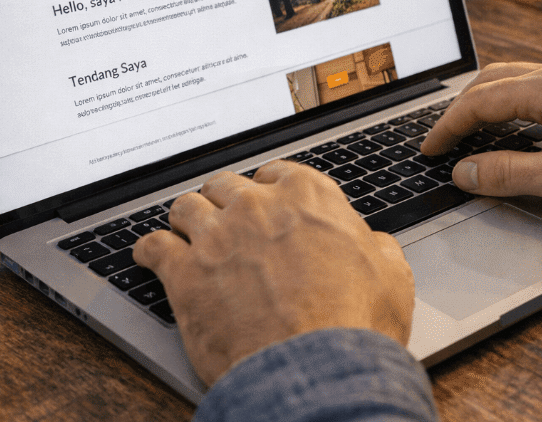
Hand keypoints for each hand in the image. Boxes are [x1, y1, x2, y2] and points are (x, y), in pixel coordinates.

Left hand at [132, 161, 413, 386]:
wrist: (314, 370)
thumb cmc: (353, 326)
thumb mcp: (391, 278)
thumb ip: (378, 250)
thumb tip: (374, 246)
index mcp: (308, 198)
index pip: (278, 172)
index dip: (269, 187)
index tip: (265, 198)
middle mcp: (257, 207)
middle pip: (226, 185)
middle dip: (224, 200)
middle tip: (225, 217)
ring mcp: (217, 236)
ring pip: (186, 207)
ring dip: (187, 219)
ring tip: (186, 231)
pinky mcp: (184, 273)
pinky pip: (153, 246)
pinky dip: (149, 250)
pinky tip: (150, 255)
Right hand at [420, 60, 541, 218]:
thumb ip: (509, 173)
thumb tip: (466, 170)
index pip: (481, 100)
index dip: (448, 126)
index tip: (430, 149)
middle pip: (496, 80)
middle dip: (463, 108)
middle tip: (444, 139)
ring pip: (520, 80)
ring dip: (489, 103)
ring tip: (472, 132)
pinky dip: (517, 104)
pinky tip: (520, 128)